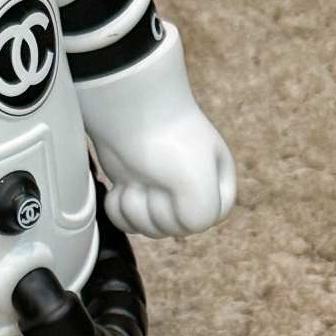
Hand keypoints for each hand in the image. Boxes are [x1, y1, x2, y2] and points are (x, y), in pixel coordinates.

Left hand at [96, 113, 237, 239]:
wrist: (128, 106)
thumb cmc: (168, 139)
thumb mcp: (198, 183)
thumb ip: (200, 217)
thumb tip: (179, 226)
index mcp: (217, 187)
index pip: (203, 222)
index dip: (184, 212)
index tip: (176, 186)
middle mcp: (193, 192)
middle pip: (172, 229)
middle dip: (155, 208)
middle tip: (153, 175)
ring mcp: (162, 193)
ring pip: (148, 228)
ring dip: (135, 206)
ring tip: (135, 177)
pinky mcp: (136, 191)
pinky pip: (128, 222)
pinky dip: (119, 207)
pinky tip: (121, 187)